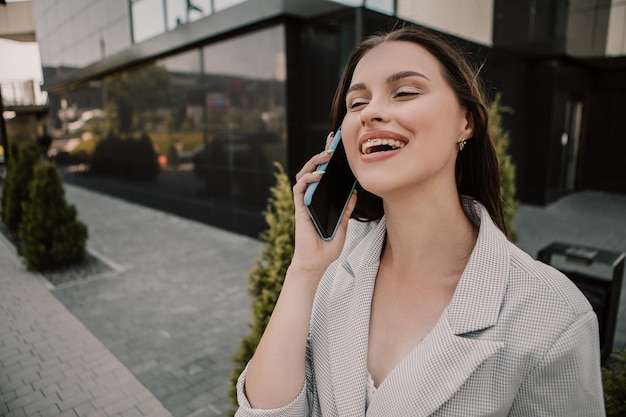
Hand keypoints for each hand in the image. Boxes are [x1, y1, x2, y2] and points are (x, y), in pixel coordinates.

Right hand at [290, 132, 356, 277]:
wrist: (316, 263)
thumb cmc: (327, 247)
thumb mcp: (343, 225)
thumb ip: (346, 210)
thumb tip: (354, 193)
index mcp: (321, 200)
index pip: (323, 175)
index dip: (328, 160)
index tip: (337, 145)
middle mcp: (311, 199)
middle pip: (313, 170)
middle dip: (322, 154)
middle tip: (333, 142)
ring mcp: (304, 202)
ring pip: (304, 174)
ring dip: (314, 162)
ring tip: (327, 155)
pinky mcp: (300, 208)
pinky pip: (300, 188)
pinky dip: (309, 178)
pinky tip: (320, 174)